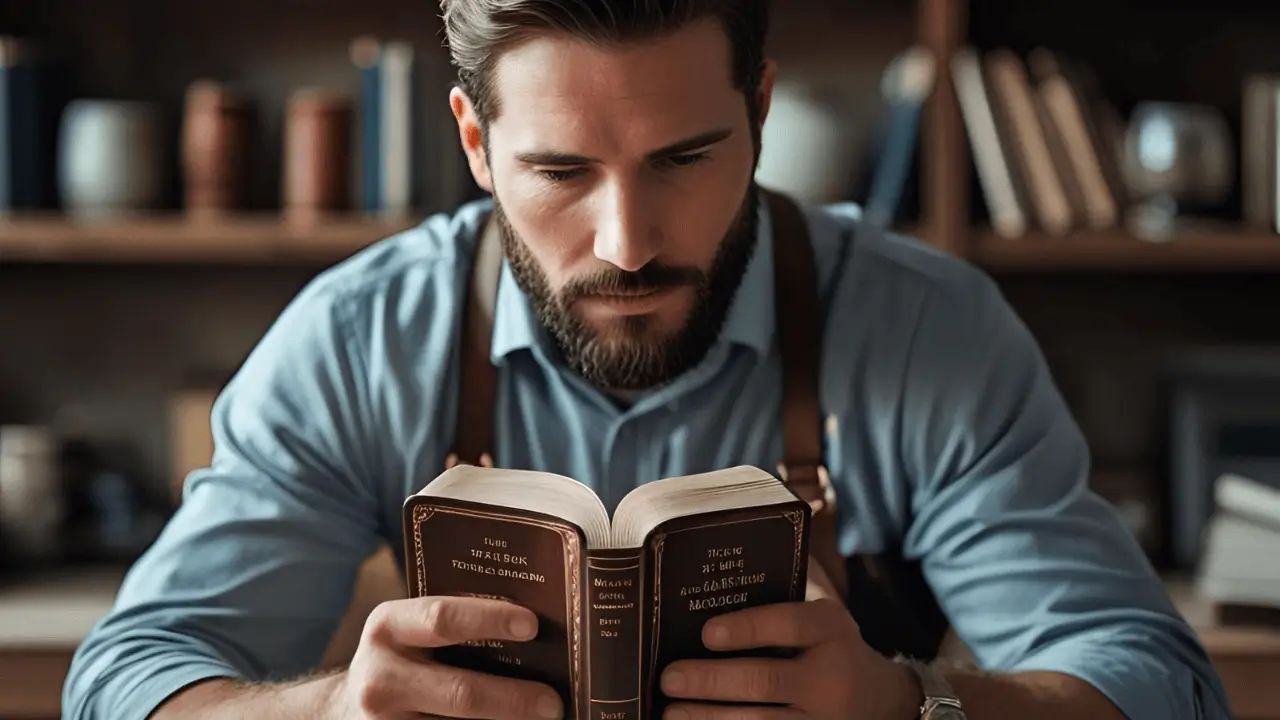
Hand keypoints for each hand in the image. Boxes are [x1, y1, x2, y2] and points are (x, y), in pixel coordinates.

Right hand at [331, 596, 563, 719]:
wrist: (342, 711)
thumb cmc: (399, 660)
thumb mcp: (409, 632)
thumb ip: (453, 627)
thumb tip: (533, 633)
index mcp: (389, 628)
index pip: (443, 619)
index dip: (490, 620)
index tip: (532, 626)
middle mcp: (382, 678)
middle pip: (461, 693)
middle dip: (514, 700)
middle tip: (553, 703)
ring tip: (544, 719)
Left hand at [658, 559, 919, 718]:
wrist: (880, 700)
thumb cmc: (826, 650)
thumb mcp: (818, 621)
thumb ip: (776, 612)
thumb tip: (700, 607)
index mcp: (830, 629)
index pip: (789, 624)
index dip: (747, 628)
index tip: (707, 633)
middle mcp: (832, 676)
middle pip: (766, 680)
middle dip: (711, 680)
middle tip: (670, 677)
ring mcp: (825, 719)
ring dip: (710, 718)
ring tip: (672, 712)